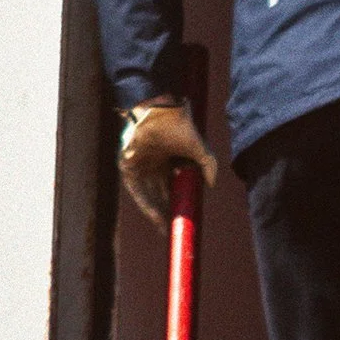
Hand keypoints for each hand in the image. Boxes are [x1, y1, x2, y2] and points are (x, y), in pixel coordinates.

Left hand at [118, 98, 217, 229]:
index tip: (186, 219)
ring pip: (148, 195)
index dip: (177, 204)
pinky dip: (146, 204)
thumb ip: (208, 166)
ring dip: (157, 213)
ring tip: (167, 229)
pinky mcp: (127, 166)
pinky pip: (137, 191)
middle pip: (159, 194)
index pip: (170, 188)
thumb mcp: (199, 149)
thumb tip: (212, 185)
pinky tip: (157, 216)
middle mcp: (152, 165)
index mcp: (166, 160)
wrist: (159, 110)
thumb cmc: (179, 124)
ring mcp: (139, 166)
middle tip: (177, 229)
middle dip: (167, 212)